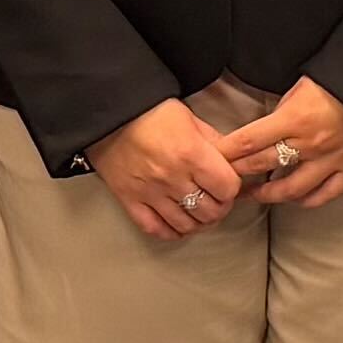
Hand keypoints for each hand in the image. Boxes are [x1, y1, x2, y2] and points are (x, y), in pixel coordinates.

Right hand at [88, 99, 249, 250]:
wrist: (110, 112)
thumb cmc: (150, 111)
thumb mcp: (191, 119)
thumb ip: (213, 143)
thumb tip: (232, 162)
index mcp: (191, 153)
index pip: (227, 188)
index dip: (232, 189)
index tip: (228, 185)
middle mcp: (172, 177)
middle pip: (210, 211)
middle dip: (219, 208)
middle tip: (216, 201)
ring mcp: (150, 192)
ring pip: (186, 224)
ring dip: (198, 222)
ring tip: (199, 213)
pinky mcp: (129, 199)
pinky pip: (155, 228)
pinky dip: (170, 232)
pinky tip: (177, 225)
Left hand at [213, 77, 342, 217]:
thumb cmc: (337, 82)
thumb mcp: (300, 89)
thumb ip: (279, 113)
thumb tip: (257, 134)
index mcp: (295, 118)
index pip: (248, 141)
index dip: (225, 153)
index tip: (211, 159)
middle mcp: (310, 144)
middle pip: (262, 165)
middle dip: (238, 174)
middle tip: (222, 180)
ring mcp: (331, 161)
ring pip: (290, 189)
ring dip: (266, 194)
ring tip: (253, 195)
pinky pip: (323, 195)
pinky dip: (304, 201)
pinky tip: (292, 199)